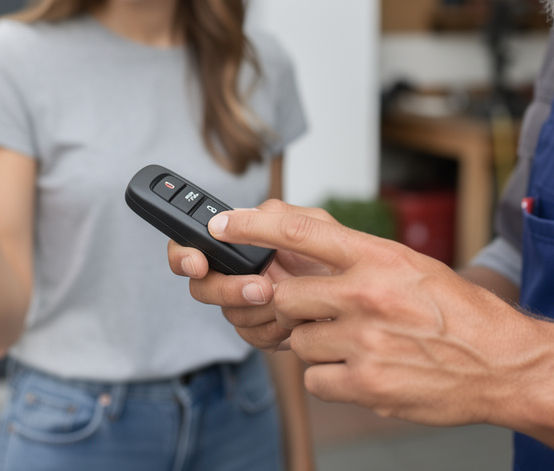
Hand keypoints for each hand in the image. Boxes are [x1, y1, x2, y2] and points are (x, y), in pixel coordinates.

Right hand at [169, 199, 333, 349]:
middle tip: (262, 288)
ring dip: (261, 311)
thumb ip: (271, 217)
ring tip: (294, 303)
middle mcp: (237, 273)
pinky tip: (296, 321)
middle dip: (228, 289)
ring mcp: (248, 305)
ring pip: (228, 315)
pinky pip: (251, 336)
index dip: (184, 255)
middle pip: (202, 287)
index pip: (191, 246)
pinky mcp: (263, 332)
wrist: (369, 300)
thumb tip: (226, 219)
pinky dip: (274, 331)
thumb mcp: (312, 224)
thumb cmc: (342, 255)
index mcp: (241, 243)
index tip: (198, 263)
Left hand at [191, 202, 549, 426]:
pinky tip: (365, 370)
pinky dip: (332, 378)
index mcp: (378, 256)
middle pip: (287, 296)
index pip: (298, 230)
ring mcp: (364, 341)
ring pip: (299, 342)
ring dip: (319, 346)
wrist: (503, 363)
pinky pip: (315, 379)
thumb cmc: (458, 312)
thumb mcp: (410, 266)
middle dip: (299, 308)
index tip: (221, 225)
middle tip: (331, 314)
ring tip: (362, 344)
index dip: (251, 225)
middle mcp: (367, 294)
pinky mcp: (366, 383)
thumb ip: (356, 259)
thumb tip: (300, 250)